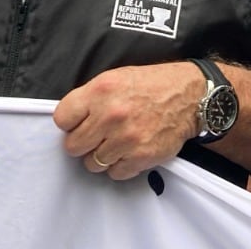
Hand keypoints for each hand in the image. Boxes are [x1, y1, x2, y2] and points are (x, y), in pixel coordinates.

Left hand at [53, 61, 204, 179]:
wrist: (189, 96)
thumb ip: (90, 98)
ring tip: (116, 142)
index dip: (70, 122)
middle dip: (83, 141)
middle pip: (73, 146)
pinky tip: (129, 150)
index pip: (62, 119)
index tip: (78, 123)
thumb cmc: (153, 85)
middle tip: (97, 134)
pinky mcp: (140, 157)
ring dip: (101, 155)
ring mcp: (125, 138)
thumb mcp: (116, 78)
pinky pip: (114, 173)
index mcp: (101, 90)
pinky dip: (120, 165)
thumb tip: (69, 120)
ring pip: (92, 163)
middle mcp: (111, 115)